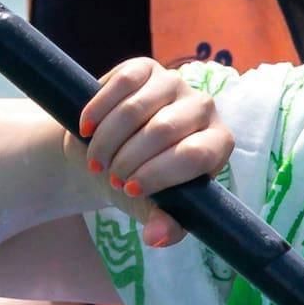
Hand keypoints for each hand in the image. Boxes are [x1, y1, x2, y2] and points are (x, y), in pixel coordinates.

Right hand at [72, 60, 232, 245]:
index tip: (129, 189)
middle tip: (109, 177)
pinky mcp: (146, 67)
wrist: (106, 154)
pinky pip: (121, 82)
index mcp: (217, 145)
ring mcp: (175, 83)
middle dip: (128, 160)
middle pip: (163, 130)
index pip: (194, 154)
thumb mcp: (151, 208)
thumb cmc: (137, 184)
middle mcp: (204, 108)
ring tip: (96, 160)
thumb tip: (156, 237)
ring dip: (108, 139)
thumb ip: (162, 225)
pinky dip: (98, 110)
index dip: (158, 174)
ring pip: (136, 108)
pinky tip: (86, 129)